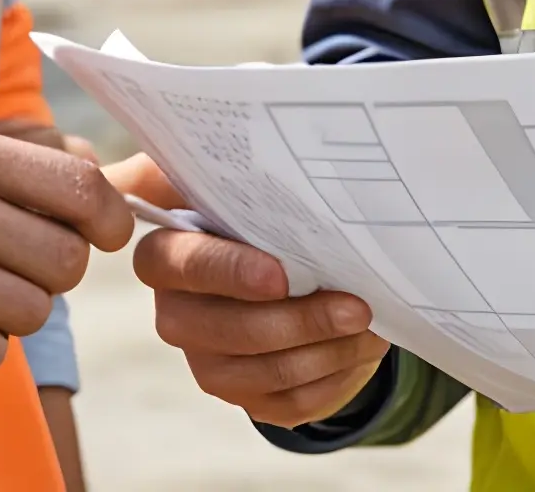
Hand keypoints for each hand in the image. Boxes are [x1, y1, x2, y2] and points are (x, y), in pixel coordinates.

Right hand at [114, 154, 389, 425]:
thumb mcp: (226, 173)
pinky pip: (290, 401)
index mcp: (165, 257)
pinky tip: (360, 347)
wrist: (289, 263)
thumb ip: (200, 153)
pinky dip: (333, 376)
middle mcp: (178, 316)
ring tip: (369, 322)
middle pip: (229, 332)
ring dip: (325, 349)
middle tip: (356, 304)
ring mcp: (210, 363)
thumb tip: (194, 132)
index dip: (227, 272)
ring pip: (266, 373)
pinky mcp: (247, 396)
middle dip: (298, 321)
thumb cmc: (254, 211)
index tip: (280, 273)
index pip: (179, 266)